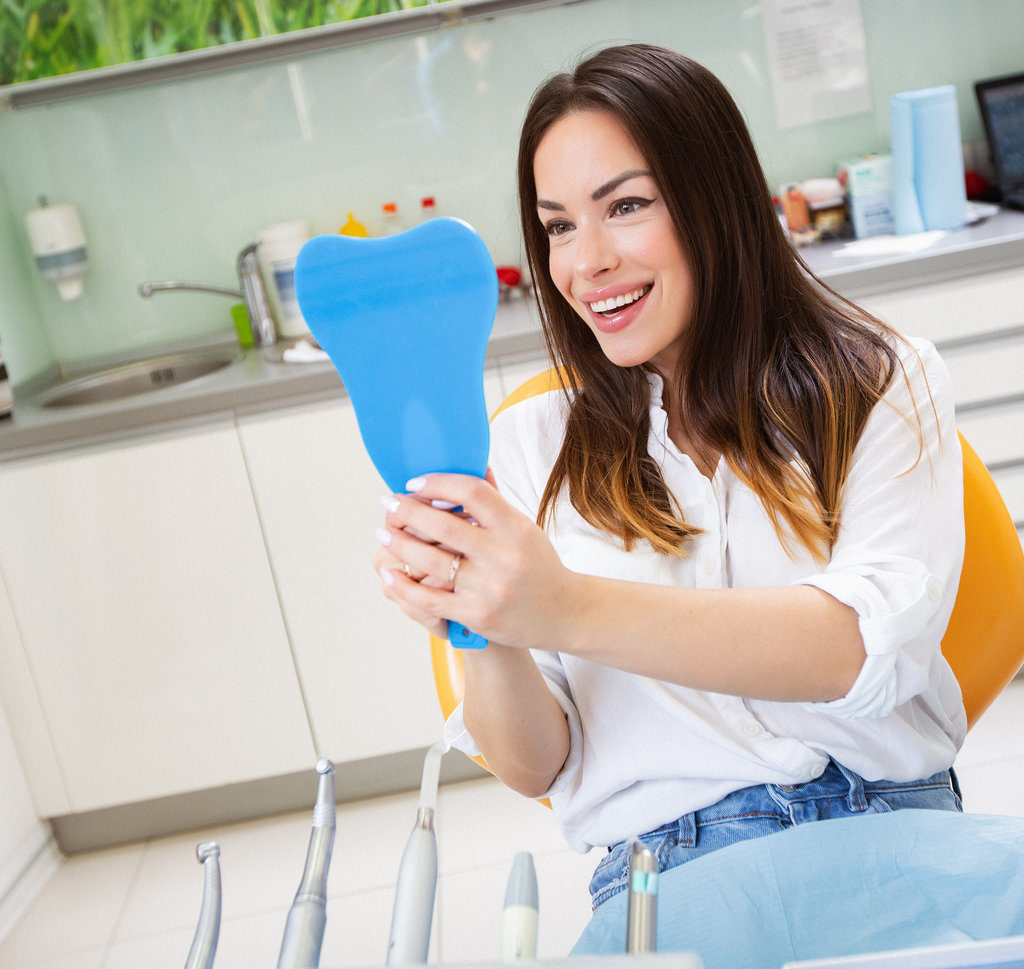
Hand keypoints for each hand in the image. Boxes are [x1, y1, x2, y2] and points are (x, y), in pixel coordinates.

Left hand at [374, 471, 577, 649]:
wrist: (564, 613)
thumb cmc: (538, 566)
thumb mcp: (524, 528)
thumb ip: (495, 501)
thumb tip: (473, 462)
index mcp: (517, 529)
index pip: (473, 493)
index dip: (439, 483)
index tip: (414, 482)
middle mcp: (504, 557)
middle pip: (445, 527)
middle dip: (408, 511)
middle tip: (388, 502)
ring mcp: (489, 589)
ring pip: (431, 562)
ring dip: (399, 544)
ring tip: (384, 533)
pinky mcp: (477, 615)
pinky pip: (429, 600)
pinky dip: (403, 585)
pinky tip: (390, 572)